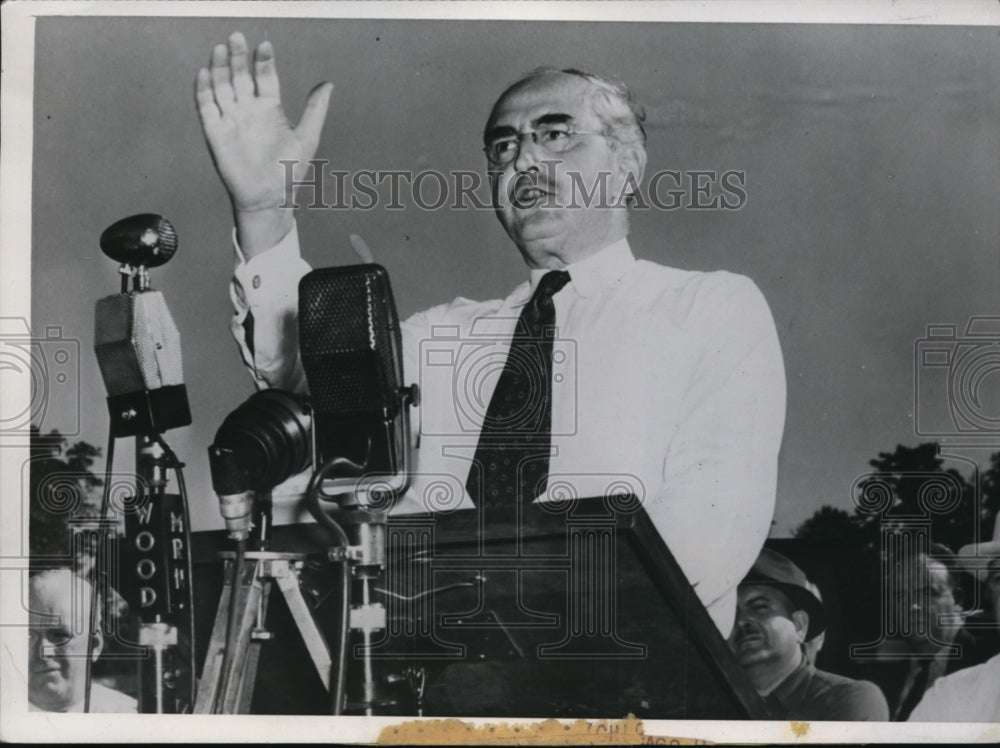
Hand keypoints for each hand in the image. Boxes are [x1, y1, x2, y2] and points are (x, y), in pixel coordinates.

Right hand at [195, 32, 332, 253]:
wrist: (269, 198)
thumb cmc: (289, 171)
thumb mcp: (307, 137)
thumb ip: (315, 109)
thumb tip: (329, 83)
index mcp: (270, 109)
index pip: (265, 77)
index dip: (264, 61)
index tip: (265, 45)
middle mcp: (249, 110)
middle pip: (241, 76)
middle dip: (239, 57)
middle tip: (236, 37)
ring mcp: (231, 119)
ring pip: (222, 87)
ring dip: (221, 68)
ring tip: (221, 49)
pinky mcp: (216, 132)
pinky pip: (207, 107)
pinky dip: (204, 90)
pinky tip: (205, 74)